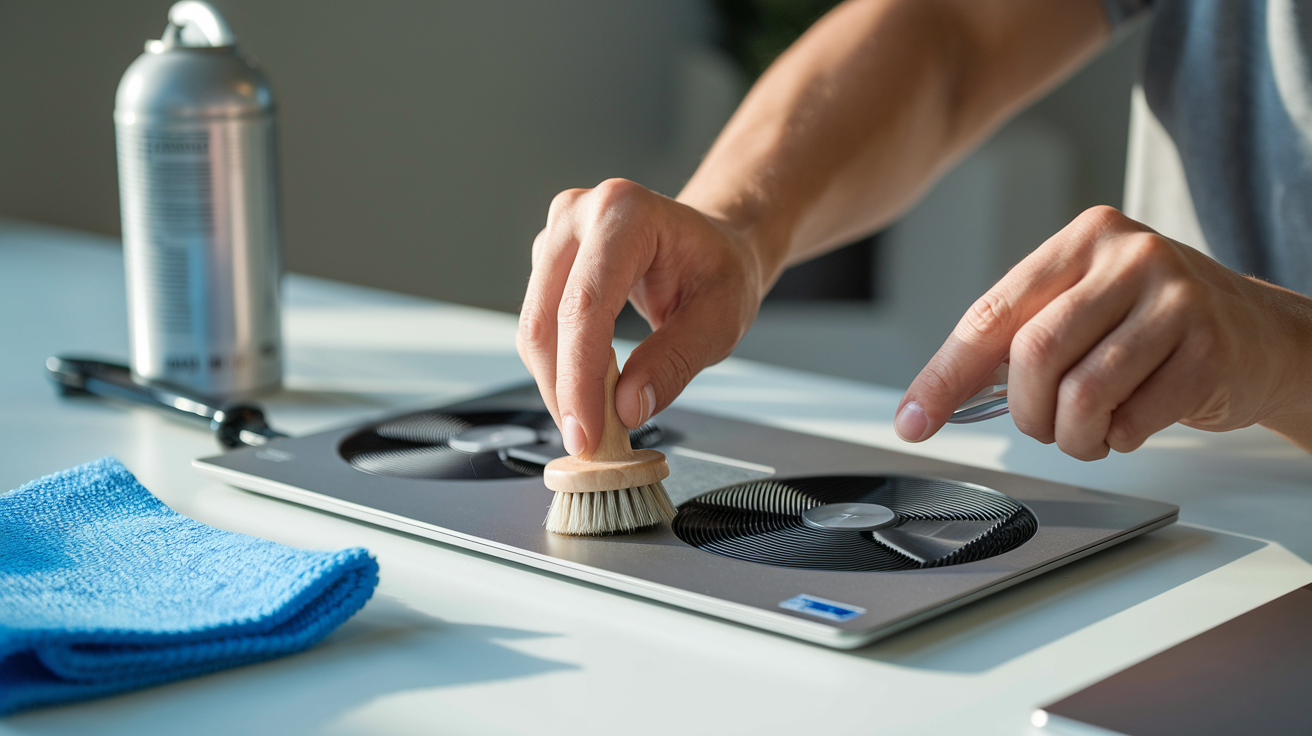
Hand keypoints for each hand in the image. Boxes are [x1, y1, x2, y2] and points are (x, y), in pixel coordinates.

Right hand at [517, 179, 770, 455]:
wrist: (711, 246)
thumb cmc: (719, 270)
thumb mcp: (719, 320)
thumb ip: (674, 362)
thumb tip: (626, 407)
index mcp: (626, 212)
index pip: (586, 305)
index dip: (579, 377)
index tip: (587, 434)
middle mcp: (579, 213)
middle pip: (546, 319)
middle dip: (563, 392)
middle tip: (591, 444)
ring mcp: (556, 234)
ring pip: (534, 328)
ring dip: (559, 385)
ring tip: (598, 422)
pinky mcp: (546, 261)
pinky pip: (539, 327)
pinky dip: (560, 370)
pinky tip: (591, 390)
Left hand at [896, 206, 1311, 458]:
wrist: (1259, 333)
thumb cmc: (1150, 324)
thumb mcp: (1081, 308)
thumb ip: (1017, 339)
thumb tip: (934, 400)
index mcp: (1080, 240)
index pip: (990, 314)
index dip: (945, 376)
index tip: (914, 421)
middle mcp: (1128, 255)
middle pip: (1034, 355)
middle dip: (1027, 413)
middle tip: (1044, 425)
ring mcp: (1175, 296)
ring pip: (1083, 392)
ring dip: (1074, 434)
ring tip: (1088, 432)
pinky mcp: (1211, 346)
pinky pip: (1134, 418)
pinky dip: (1120, 437)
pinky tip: (1132, 422)